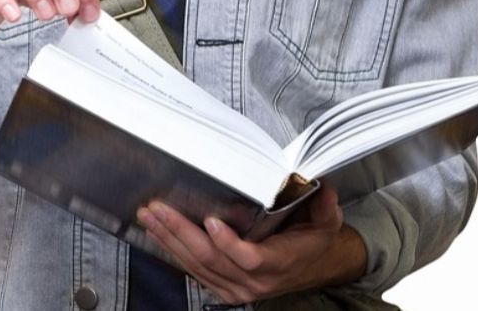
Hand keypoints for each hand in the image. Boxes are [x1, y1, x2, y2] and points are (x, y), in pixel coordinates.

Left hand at [136, 184, 366, 303]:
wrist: (314, 267)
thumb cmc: (314, 241)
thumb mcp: (327, 222)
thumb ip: (324, 206)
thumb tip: (323, 188)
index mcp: (279, 262)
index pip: (249, 258)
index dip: (228, 242)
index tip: (211, 221)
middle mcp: (255, 280)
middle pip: (211, 259)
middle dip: (180, 232)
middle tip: (159, 210)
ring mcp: (237, 288)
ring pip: (197, 266)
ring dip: (170, 240)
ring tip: (150, 217)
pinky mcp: (224, 289)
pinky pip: (195, 272)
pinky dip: (175, 252)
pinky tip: (159, 235)